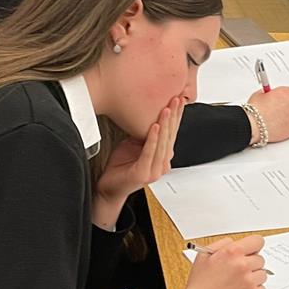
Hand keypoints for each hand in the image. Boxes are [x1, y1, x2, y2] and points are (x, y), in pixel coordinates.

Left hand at [92, 95, 181, 225]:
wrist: (110, 188)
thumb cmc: (121, 168)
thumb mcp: (134, 145)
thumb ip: (144, 134)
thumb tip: (147, 116)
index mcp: (162, 156)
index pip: (171, 133)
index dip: (175, 116)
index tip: (178, 100)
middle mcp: (162, 164)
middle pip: (170, 136)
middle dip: (174, 116)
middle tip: (177, 100)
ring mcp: (155, 170)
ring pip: (162, 143)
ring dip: (166, 124)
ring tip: (167, 109)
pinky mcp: (144, 173)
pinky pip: (150, 152)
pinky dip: (153, 139)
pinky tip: (156, 127)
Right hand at [175, 234, 268, 288]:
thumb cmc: (199, 286)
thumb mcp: (203, 256)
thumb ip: (221, 244)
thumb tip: (233, 242)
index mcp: (232, 252)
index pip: (257, 241)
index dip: (253, 247)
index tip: (251, 252)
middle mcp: (243, 265)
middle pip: (260, 259)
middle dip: (250, 264)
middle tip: (237, 273)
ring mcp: (250, 281)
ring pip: (262, 274)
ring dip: (253, 278)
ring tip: (237, 284)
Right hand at [247, 84, 288, 142]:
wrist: (254, 125)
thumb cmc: (255, 111)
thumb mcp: (259, 94)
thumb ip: (268, 93)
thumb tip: (269, 94)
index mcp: (286, 92)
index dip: (284, 98)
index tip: (281, 101)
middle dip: (288, 107)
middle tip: (278, 112)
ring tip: (279, 120)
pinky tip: (281, 127)